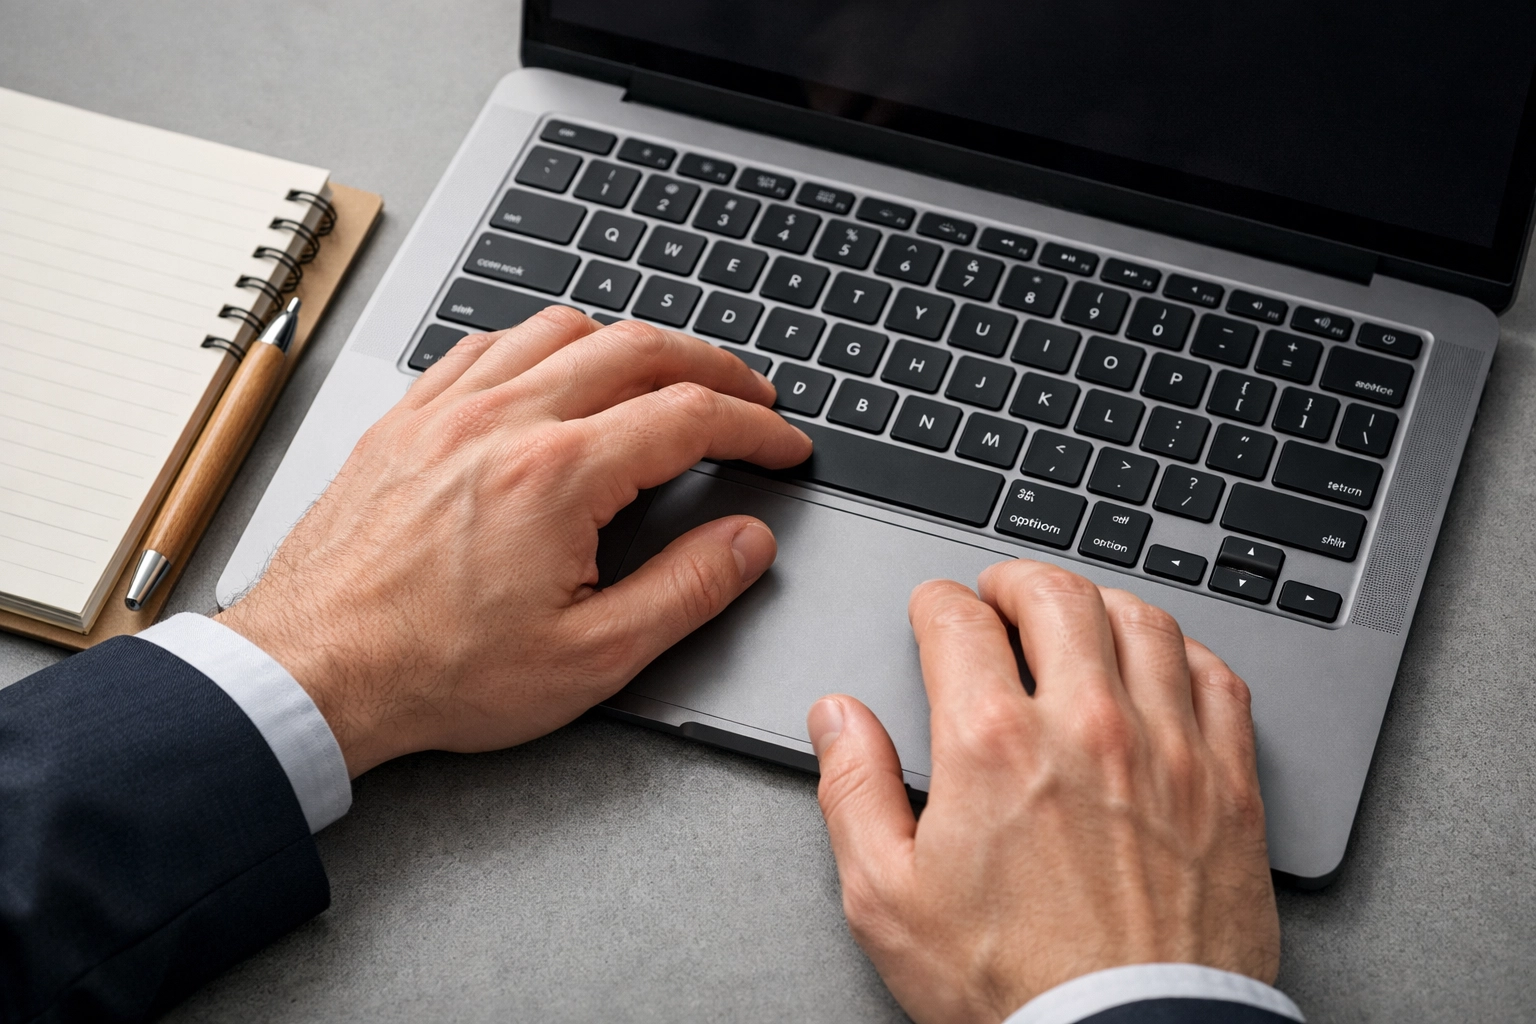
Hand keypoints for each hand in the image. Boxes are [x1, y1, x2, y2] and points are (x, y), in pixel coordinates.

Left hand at [217, 307, 810, 776]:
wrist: (314, 672)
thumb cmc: (436, 673)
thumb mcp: (591, 657)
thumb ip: (685, 590)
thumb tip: (746, 543)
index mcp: (558, 474)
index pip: (689, 415)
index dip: (754, 427)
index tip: (783, 445)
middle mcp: (503, 420)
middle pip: (637, 347)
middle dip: (712, 365)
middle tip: (750, 395)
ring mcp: (448, 410)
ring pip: (561, 329)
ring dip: (630, 342)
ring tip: (663, 374)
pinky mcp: (406, 419)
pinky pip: (485, 344)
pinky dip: (541, 343)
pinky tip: (552, 369)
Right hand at [806, 559, 1278, 1023]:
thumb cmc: (1013, 988)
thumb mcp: (887, 898)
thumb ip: (854, 789)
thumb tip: (838, 717)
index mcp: (994, 743)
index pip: (960, 619)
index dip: (937, 602)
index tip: (935, 610)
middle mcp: (1087, 726)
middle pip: (1057, 594)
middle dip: (1017, 579)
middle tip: (1002, 593)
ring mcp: (1168, 750)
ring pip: (1142, 621)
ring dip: (1099, 602)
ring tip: (1078, 615)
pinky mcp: (1228, 785)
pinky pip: (1218, 678)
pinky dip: (1183, 652)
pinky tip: (1162, 664)